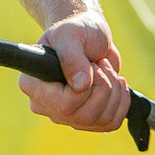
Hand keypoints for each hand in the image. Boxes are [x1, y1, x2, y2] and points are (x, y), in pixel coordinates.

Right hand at [19, 12, 132, 132]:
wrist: (90, 35)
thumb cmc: (75, 30)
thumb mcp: (70, 35)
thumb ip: (72, 57)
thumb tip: (81, 86)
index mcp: (33, 85)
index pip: (64, 105)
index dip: (87, 87)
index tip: (89, 64)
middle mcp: (45, 106)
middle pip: (84, 117)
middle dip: (104, 87)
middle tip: (100, 64)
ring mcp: (66, 116)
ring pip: (101, 120)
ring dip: (115, 91)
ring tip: (106, 69)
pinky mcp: (86, 119)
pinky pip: (111, 123)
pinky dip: (122, 101)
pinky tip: (117, 83)